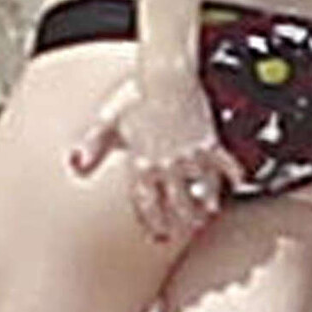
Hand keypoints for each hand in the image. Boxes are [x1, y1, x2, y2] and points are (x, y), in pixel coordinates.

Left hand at [69, 71, 245, 242]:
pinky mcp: (210, 142)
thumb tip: (76, 167)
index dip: (153, 225)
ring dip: (205, 206)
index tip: (157, 237)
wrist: (166, 75)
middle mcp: (168, 165)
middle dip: (180, 223)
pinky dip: (233, 176)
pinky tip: (235, 183)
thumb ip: (93, 147)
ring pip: (203, 192)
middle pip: (177, 206)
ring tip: (206, 214)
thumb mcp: (109, 122)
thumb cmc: (135, 96)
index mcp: (142, 165)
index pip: (147, 206)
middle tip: (183, 230)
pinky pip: (226, 166)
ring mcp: (191, 155)